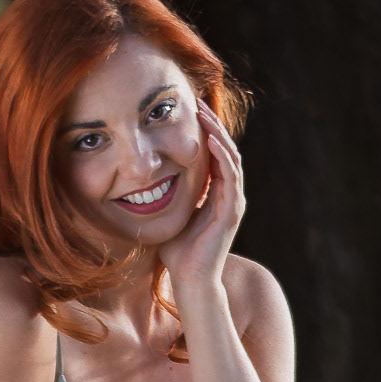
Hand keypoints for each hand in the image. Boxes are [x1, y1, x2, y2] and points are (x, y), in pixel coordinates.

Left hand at [158, 100, 244, 298]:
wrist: (190, 280)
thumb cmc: (178, 252)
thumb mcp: (170, 214)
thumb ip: (168, 196)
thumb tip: (146, 179)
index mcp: (216, 195)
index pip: (214, 154)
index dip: (204, 130)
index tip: (189, 109)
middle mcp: (229, 196)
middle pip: (225, 150)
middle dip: (212, 124)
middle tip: (196, 101)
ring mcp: (233, 203)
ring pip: (231, 158)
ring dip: (218, 134)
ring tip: (204, 114)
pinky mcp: (232, 212)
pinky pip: (230, 177)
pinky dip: (222, 157)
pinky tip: (211, 140)